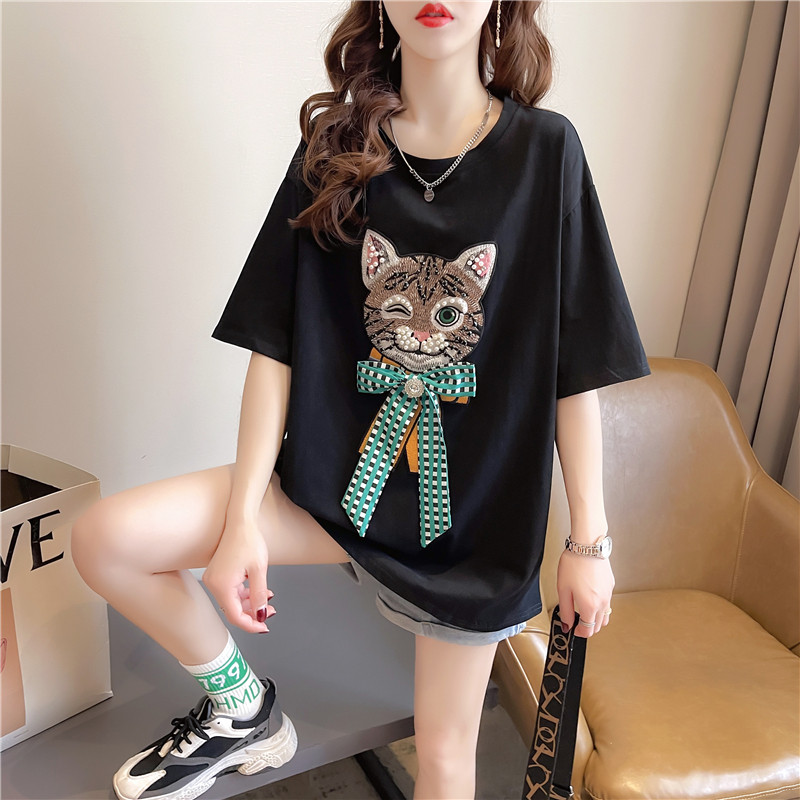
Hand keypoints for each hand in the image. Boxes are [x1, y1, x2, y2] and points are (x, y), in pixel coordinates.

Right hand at [202, 516, 275, 634]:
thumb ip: (259, 596)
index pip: (235, 616)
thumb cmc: (248, 541)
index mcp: (221, 585)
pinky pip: (231, 591)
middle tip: (270, 612)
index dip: (251, 625)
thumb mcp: (259, 570)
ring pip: (233, 601)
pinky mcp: (218, 574)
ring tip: (268, 600)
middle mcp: (213, 583)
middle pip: (233, 609)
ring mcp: (214, 578)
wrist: (241, 522)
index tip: (264, 627)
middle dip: (253, 613)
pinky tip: (259, 591)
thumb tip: (259, 615)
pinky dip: (245, 594)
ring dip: (250, 603)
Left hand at [556, 547, 614, 637]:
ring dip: (596, 619)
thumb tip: (567, 624)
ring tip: (584, 611)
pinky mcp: (611, 585)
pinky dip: (600, 606)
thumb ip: (565, 610)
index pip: (588, 630)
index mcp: (589, 606)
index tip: (573, 630)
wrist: (587, 546)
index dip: (579, 633)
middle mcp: (602, 602)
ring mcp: (608, 594)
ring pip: (605, 615)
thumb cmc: (574, 564)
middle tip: (576, 622)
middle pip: (599, 626)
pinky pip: (607, 602)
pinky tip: (589, 597)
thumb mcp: (563, 589)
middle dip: (588, 628)